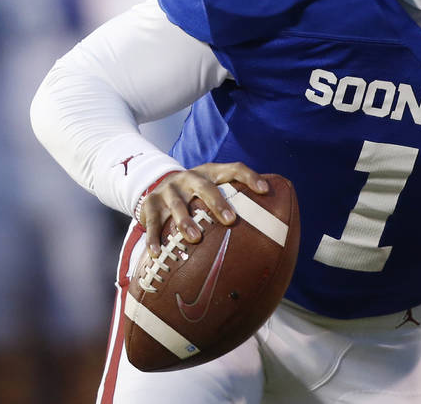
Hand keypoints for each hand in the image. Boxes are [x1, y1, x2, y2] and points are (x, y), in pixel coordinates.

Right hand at [138, 162, 269, 256]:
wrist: (156, 185)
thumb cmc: (197, 195)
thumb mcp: (214, 189)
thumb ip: (236, 202)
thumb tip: (271, 228)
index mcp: (211, 172)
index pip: (234, 168)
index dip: (250, 177)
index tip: (265, 190)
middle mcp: (190, 178)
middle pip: (205, 187)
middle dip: (218, 203)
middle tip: (231, 220)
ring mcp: (169, 189)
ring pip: (177, 204)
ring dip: (185, 220)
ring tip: (194, 238)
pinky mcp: (149, 203)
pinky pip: (151, 221)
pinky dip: (153, 237)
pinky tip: (156, 252)